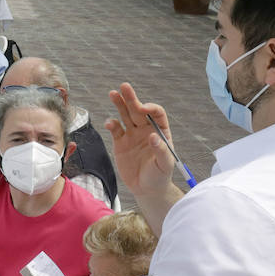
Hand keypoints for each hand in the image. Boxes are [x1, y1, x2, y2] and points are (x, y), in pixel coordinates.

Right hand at [106, 82, 176, 199]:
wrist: (146, 188)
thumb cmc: (160, 175)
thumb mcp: (165, 164)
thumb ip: (161, 150)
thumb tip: (153, 136)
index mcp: (160, 131)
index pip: (156, 113)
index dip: (150, 108)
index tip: (142, 109)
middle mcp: (146, 130)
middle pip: (138, 110)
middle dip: (131, 99)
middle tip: (124, 87)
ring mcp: (132, 135)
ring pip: (125, 116)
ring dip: (119, 105)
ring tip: (113, 93)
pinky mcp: (120, 143)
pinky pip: (115, 130)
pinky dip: (112, 125)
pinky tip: (110, 122)